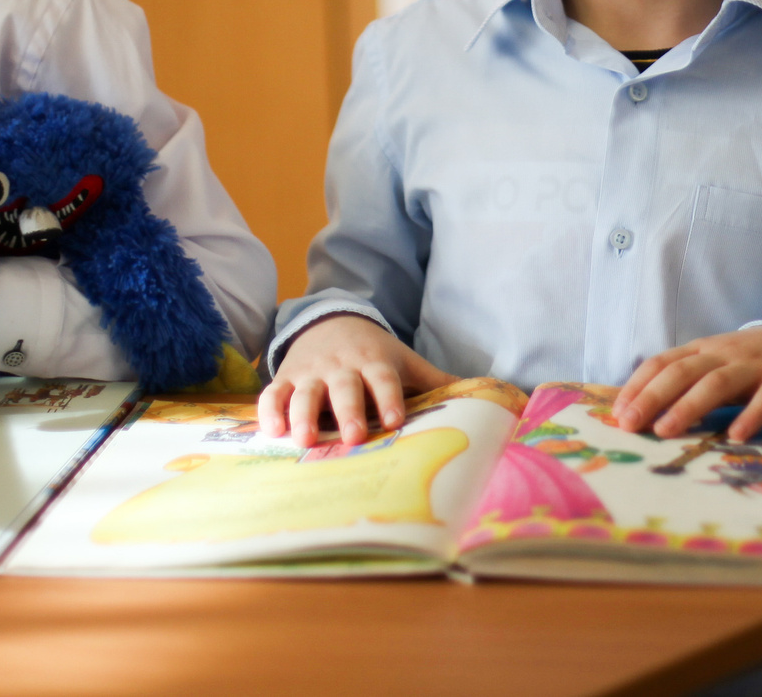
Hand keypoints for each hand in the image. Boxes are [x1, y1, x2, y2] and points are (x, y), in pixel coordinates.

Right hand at [256, 314, 456, 448]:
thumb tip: (491, 392)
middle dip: (347, 411)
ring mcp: (310, 373)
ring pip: (305, 392)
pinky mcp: (285, 379)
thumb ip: (438, 380)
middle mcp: (341, 367)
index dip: (389, 398)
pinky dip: (270, 412)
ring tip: (303, 439)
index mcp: (374, 363)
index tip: (395, 420)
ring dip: (303, 415)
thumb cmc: (374, 353)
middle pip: (345, 387)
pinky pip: (273, 395)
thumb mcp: (405, 361)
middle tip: (352, 436)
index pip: (383, 379)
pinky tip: (270, 432)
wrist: (330, 321)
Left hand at [611, 327, 761, 441]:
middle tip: (631, 424)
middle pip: (683, 371)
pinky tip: (735, 436)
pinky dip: (750, 416)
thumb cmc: (745, 364)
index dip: (638, 386)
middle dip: (652, 397)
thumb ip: (683, 382)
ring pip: (717, 382)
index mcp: (701, 350)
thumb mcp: (712, 365)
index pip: (662, 362)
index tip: (617, 413)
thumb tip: (639, 411)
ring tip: (666, 431)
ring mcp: (753, 366)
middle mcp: (723, 354)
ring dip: (689, 406)